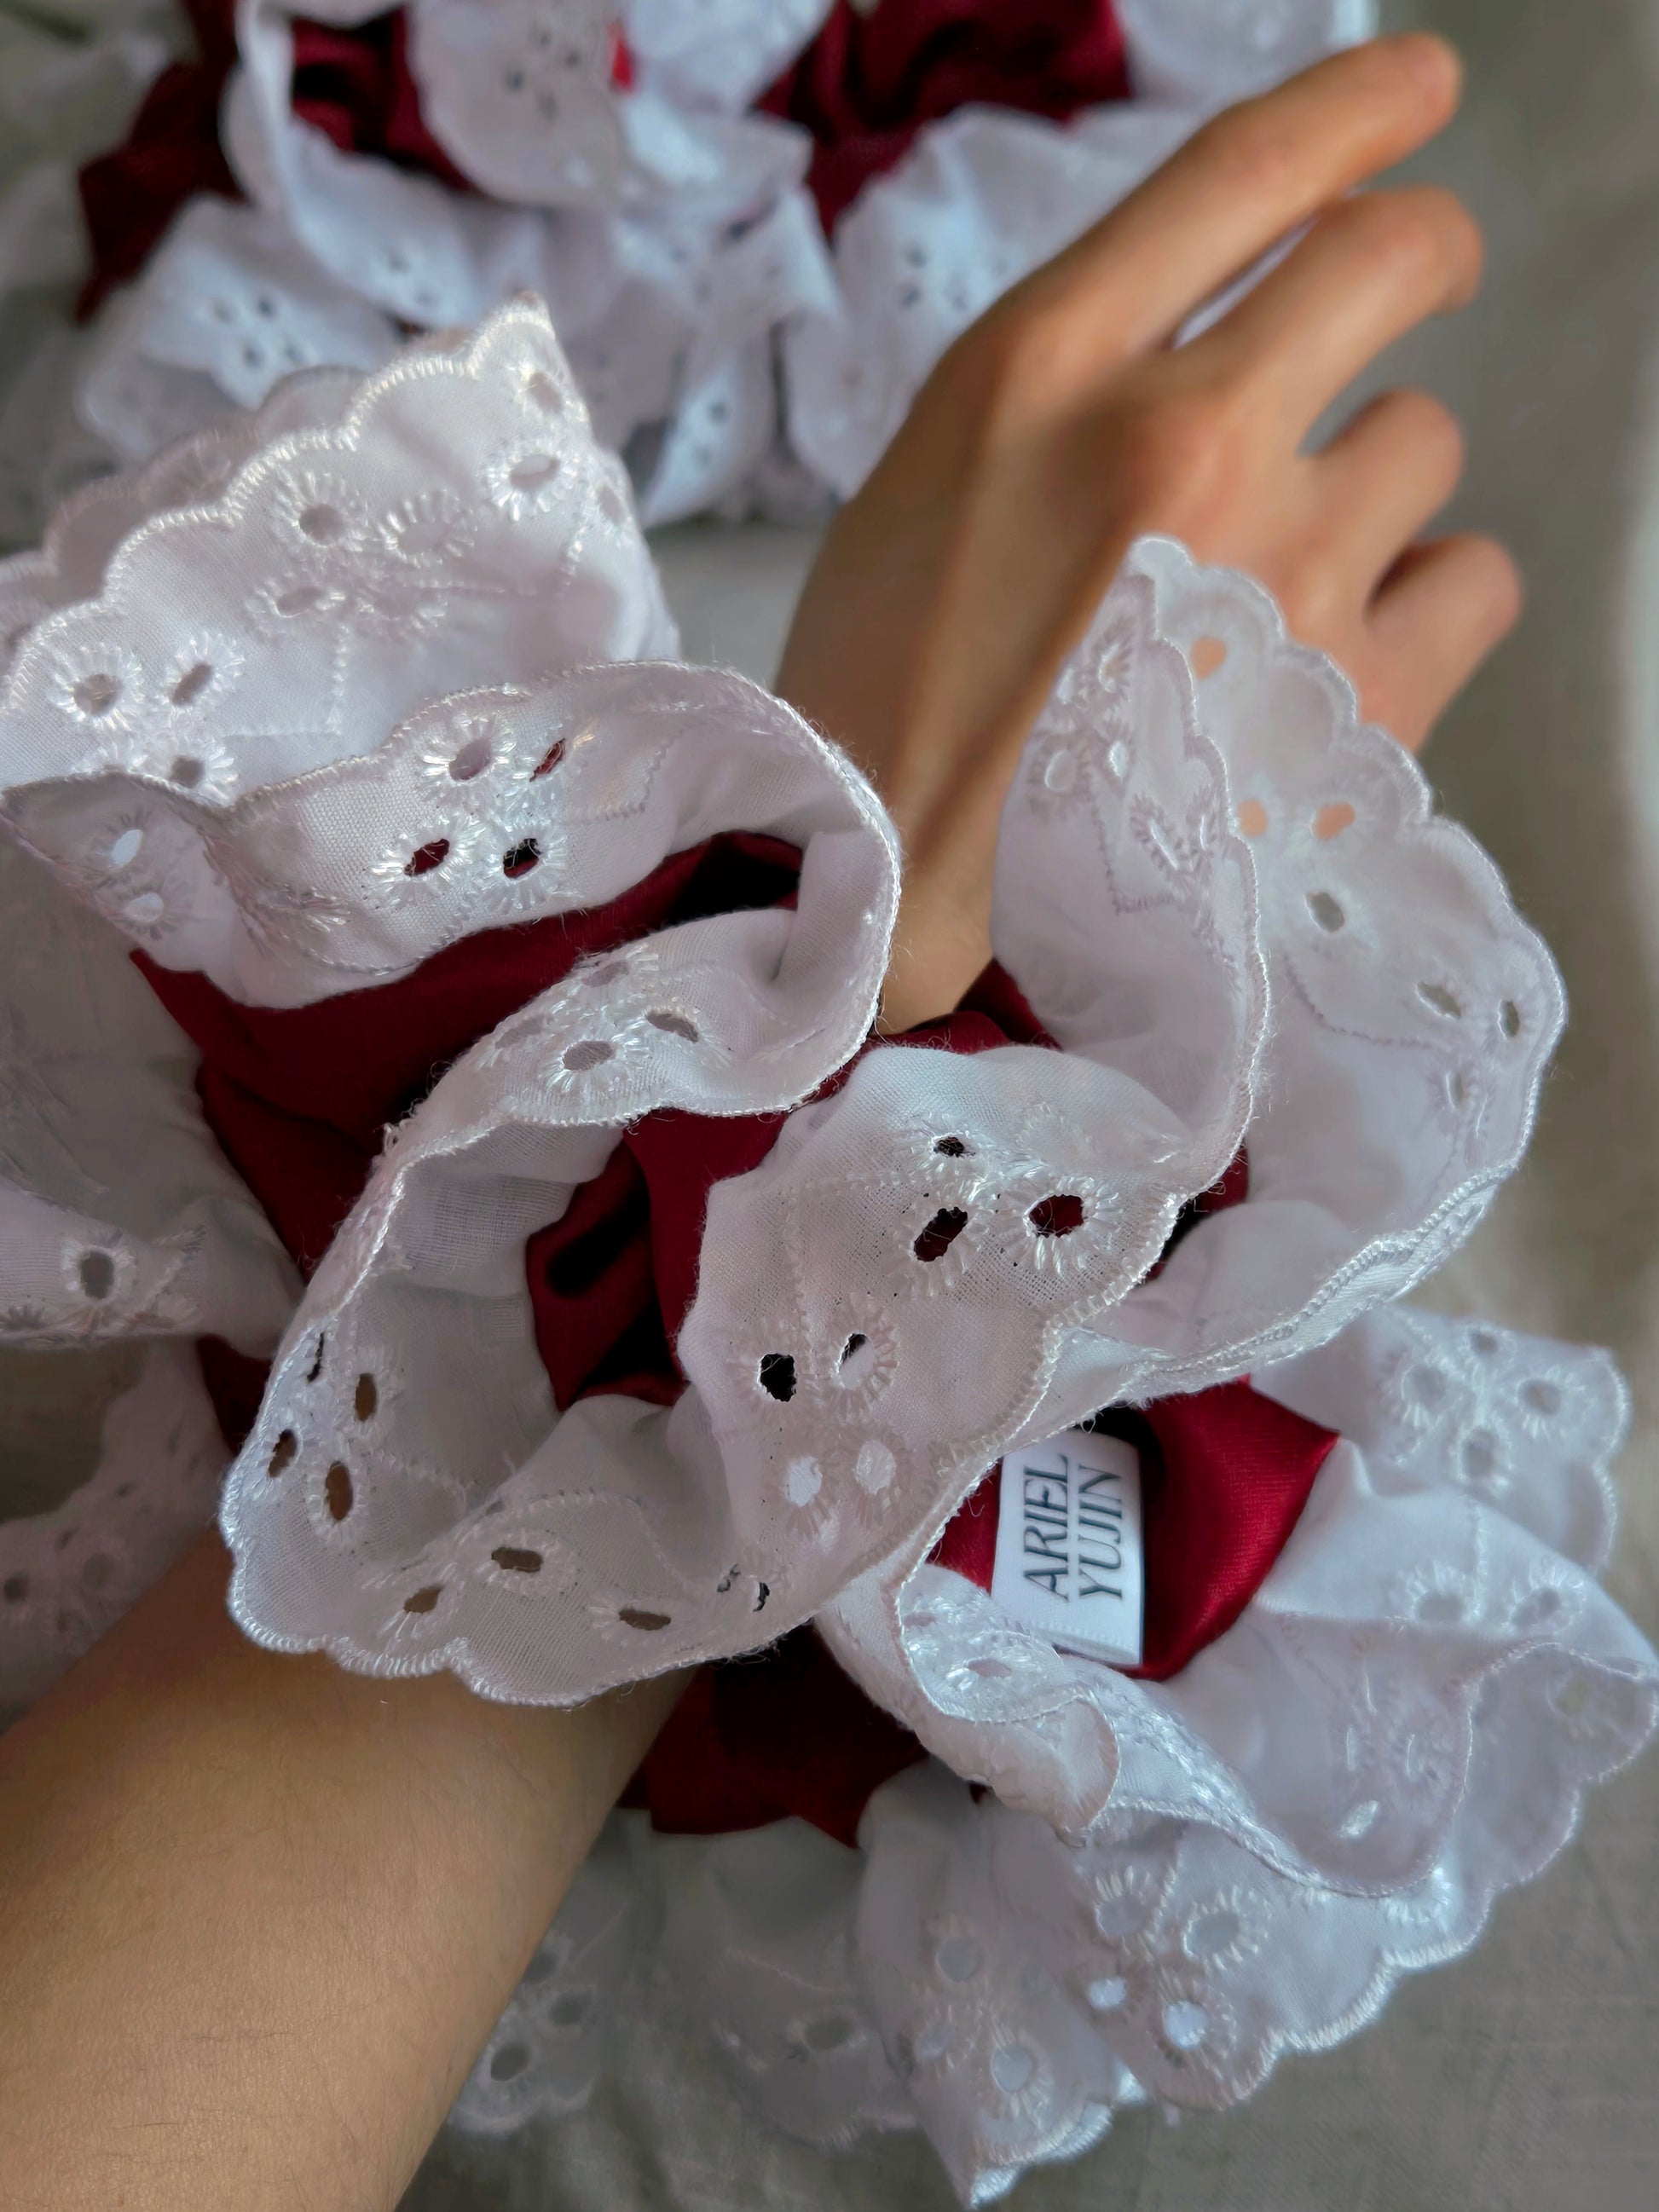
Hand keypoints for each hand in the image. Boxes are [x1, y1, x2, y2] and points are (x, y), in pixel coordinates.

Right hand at [777, 36, 1520, 1030]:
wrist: (901, 905)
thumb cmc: (887, 699)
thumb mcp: (932, 480)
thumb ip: (1074, 385)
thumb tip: (1224, 327)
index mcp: (1042, 370)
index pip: (1245, 170)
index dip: (1360, 106)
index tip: (1420, 93)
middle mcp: (1179, 442)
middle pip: (1392, 259)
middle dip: (1416, 256)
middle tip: (1402, 290)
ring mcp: (1283, 570)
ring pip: (1426, 440)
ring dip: (1370, 486)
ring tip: (1274, 588)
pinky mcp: (1357, 697)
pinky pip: (1474, 577)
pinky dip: (1425, 605)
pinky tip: (1338, 658)